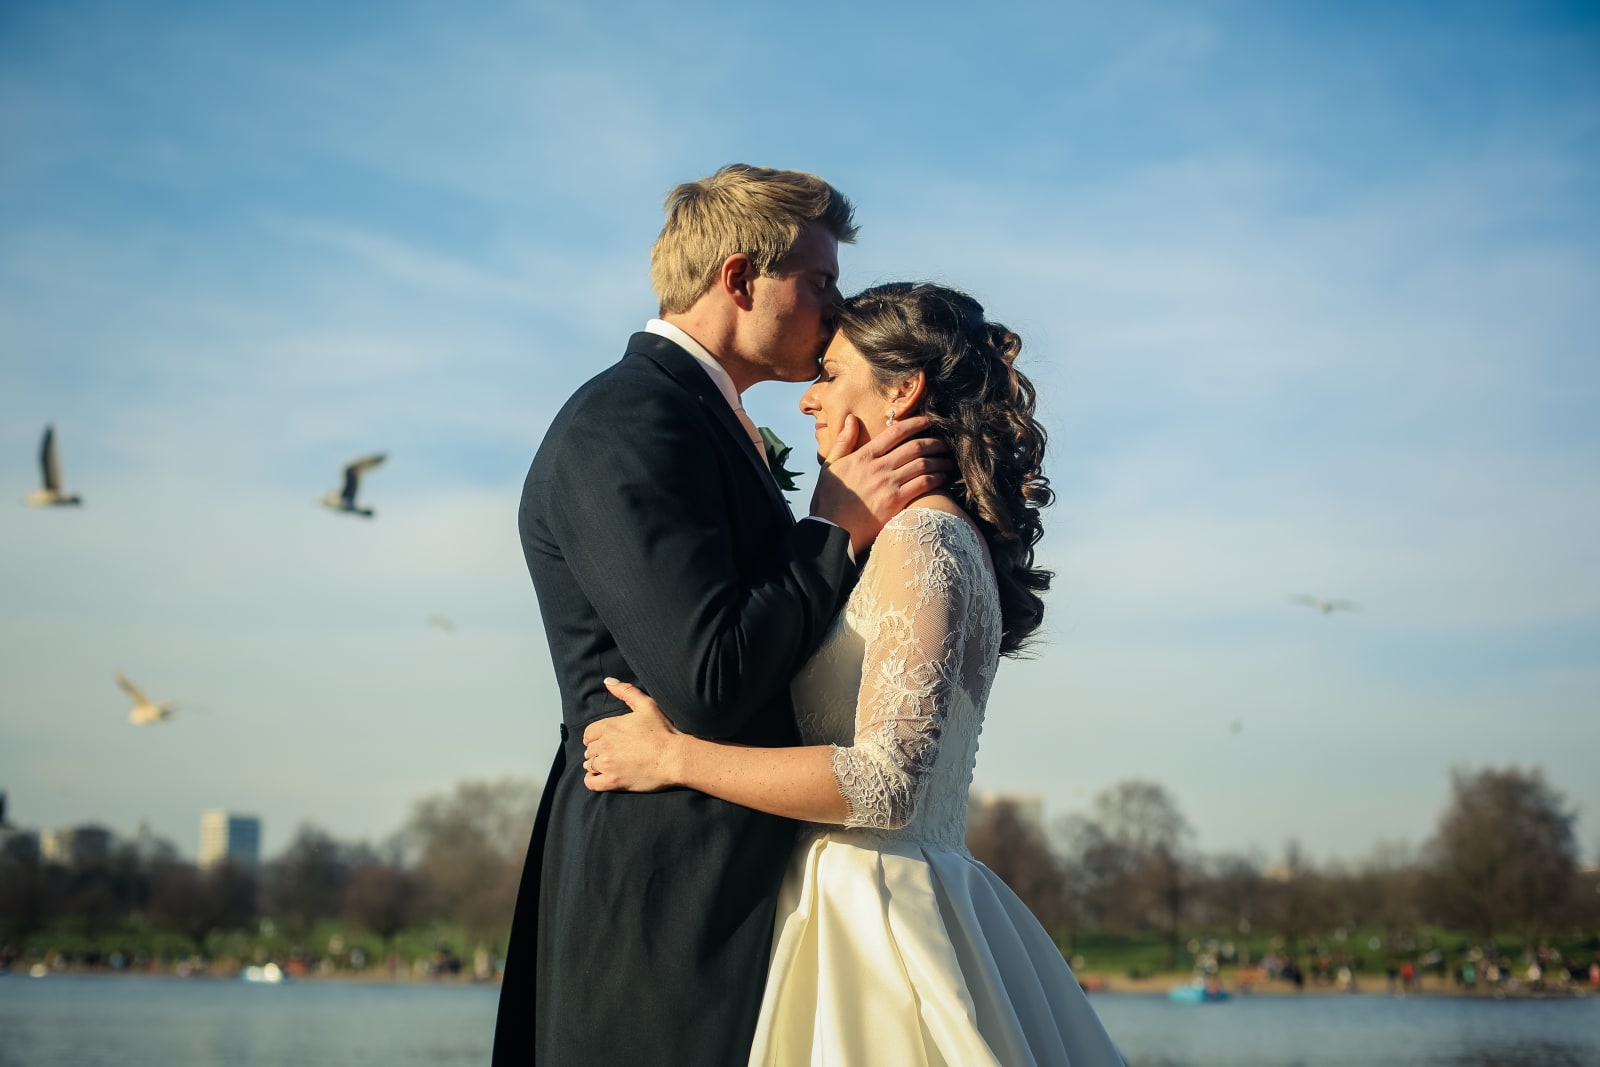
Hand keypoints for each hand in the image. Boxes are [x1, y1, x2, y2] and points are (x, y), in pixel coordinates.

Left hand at [581, 678, 682, 792]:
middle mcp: (605, 745)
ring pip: (589, 765)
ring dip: (595, 764)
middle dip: (597, 750)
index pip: (589, 733)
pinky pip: (591, 783)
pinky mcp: (614, 781)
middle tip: (610, 752)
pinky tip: (598, 777)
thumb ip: (626, 691)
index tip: (604, 740)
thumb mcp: (647, 705)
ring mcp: (608, 764)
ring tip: (608, 764)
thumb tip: (608, 681)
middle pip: (589, 749)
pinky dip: (591, 780)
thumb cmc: (663, 731)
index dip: (595, 736)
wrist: (675, 757)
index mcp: (610, 727)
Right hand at [810, 414, 952, 554]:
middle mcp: (878, 466)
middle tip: (945, 443)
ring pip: (923, 464)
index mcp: (863, 456)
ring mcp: (888, 484)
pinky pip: (923, 484)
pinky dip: (937, 478)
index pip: (894, 433)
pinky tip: (943, 477)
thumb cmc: (828, 500)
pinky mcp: (895, 501)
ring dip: (940, 460)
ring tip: (949, 461)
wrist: (831, 529)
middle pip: (914, 447)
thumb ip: (843, 442)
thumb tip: (851, 419)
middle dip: (934, 442)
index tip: (927, 421)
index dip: (914, 424)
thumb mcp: (830, 466)